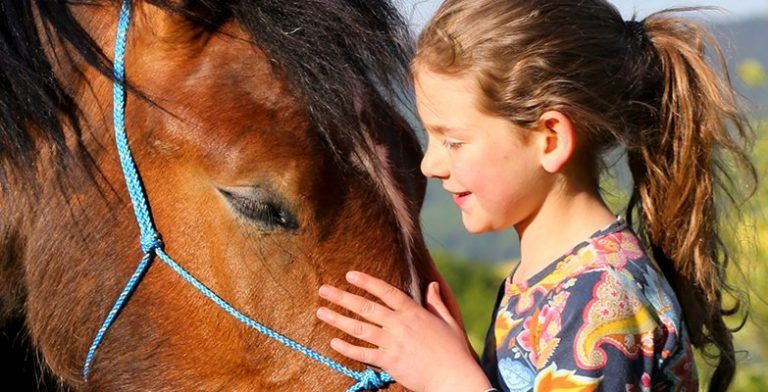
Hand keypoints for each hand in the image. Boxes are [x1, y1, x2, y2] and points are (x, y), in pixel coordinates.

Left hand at [316, 271, 490, 391]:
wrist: (454, 377)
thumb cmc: (454, 351)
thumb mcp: (449, 321)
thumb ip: (437, 302)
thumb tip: (432, 284)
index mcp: (414, 312)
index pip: (386, 291)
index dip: (367, 282)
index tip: (350, 275)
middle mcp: (400, 325)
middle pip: (366, 307)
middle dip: (342, 297)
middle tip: (324, 290)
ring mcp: (393, 343)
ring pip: (359, 328)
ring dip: (338, 319)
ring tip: (321, 312)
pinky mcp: (389, 362)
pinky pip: (363, 354)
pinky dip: (347, 348)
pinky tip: (334, 342)